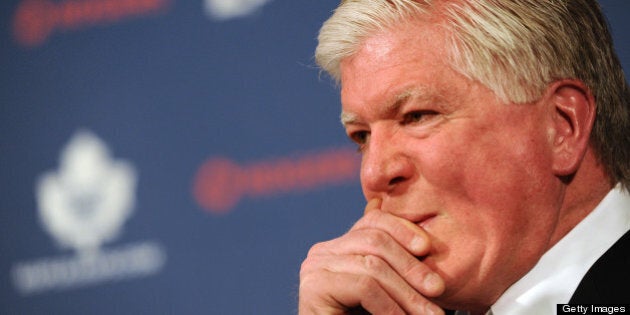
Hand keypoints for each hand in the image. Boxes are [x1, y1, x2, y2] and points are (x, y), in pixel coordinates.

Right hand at [299, 199, 445, 314]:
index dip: (402, 229)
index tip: (428, 249)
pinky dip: (390, 307)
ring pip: (373, 266)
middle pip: (374, 240)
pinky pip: (364, 286)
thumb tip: (386, 204)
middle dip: (410, 265)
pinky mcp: (315, 288)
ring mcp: (315, 268)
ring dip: (407, 293)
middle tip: (438, 289)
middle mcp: (322, 252)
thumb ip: (390, 258)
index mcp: (339, 246)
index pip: (373, 221)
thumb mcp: (387, 288)